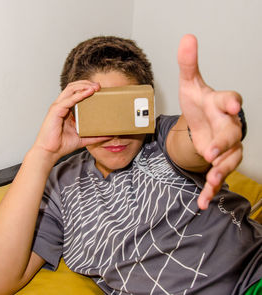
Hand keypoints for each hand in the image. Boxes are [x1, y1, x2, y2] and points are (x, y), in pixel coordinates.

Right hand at [32, 80, 110, 164]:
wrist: (50, 152)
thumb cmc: (62, 144)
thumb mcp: (83, 139)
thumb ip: (95, 136)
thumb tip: (109, 135)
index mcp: (66, 110)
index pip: (76, 93)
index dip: (87, 88)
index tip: (100, 90)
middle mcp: (61, 106)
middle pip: (73, 87)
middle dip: (86, 83)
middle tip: (99, 86)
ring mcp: (58, 107)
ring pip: (70, 89)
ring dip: (84, 86)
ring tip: (95, 87)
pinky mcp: (56, 111)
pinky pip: (68, 100)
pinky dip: (79, 95)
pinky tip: (88, 93)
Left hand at [178, 34, 242, 209]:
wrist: (201, 122)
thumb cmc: (198, 104)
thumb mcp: (190, 84)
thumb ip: (189, 64)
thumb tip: (187, 38)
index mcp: (219, 104)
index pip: (229, 100)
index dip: (231, 102)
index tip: (232, 105)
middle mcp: (227, 124)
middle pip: (232, 132)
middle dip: (225, 142)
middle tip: (214, 151)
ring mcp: (226, 144)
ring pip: (230, 157)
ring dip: (221, 169)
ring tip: (212, 180)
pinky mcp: (220, 160)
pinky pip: (219, 175)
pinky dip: (212, 189)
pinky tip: (203, 202)